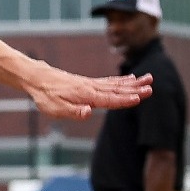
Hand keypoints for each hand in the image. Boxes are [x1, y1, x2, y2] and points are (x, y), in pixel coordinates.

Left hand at [26, 66, 152, 119]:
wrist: (38, 78)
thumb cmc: (46, 96)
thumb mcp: (55, 109)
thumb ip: (74, 112)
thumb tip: (89, 112)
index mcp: (86, 96)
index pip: (109, 99)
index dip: (124, 100)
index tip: (140, 97)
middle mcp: (91, 88)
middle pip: (117, 89)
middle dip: (135, 89)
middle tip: (151, 87)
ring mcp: (91, 84)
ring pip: (116, 84)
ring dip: (133, 83)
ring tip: (148, 79)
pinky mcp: (89, 83)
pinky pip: (109, 81)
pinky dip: (121, 80)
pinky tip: (130, 79)